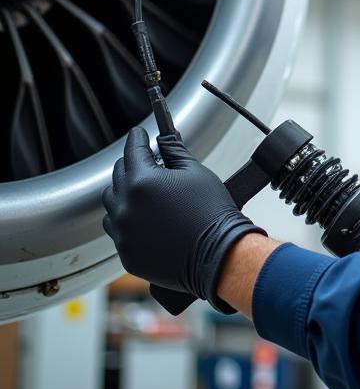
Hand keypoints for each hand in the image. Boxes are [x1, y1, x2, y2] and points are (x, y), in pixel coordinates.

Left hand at [102, 127, 264, 312]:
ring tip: (145, 192)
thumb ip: (174, 151)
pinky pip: (117, 231)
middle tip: (148, 161)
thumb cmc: (211, 214)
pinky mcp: (126, 253)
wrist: (218, 254)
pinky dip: (127, 220)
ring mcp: (123, 233)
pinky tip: (146, 217)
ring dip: (125, 192)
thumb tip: (165, 138)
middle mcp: (126, 207)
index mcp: (142, 182)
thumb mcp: (196, 172)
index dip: (137, 138)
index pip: (132, 150)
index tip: (138, 134)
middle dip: (132, 164)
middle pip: (118, 175)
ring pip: (112, 203)